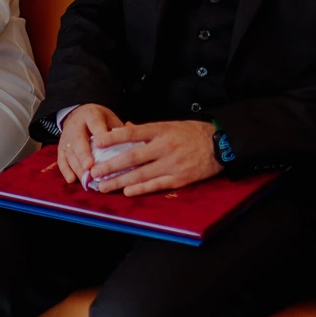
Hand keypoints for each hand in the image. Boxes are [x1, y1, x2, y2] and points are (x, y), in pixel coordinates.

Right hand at [56, 103, 123, 184]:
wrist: (78, 113)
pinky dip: (66, 171)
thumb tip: (136, 145)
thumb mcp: (110, 119)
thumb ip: (119, 131)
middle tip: (90, 167)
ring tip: (86, 178)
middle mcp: (76, 126)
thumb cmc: (100, 120)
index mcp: (91, 115)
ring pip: (70, 153)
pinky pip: (61, 159)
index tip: (104, 145)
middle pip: (79, 140)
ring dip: (77, 166)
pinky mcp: (61, 148)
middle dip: (84, 154)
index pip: (96, 123)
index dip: (100, 134)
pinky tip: (72, 180)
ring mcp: (67, 138)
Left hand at [87, 120, 220, 196]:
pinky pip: (157, 185)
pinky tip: (127, 191)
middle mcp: (165, 147)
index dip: (114, 137)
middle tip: (94, 173)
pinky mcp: (180, 178)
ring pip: (141, 174)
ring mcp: (172, 164)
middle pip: (133, 157)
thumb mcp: (171, 125)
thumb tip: (124, 128)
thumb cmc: (194, 133)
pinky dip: (141, 188)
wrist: (221, 144)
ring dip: (120, 181)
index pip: (133, 133)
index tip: (97, 142)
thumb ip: (148, 130)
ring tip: (104, 186)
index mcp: (162, 130)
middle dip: (111, 166)